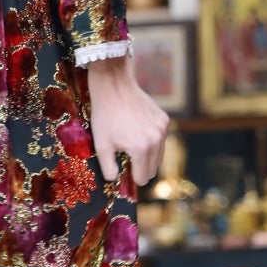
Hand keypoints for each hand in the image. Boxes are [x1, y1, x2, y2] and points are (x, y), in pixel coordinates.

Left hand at [86, 52, 169, 187]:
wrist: (114, 87)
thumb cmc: (105, 116)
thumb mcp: (101, 145)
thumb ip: (108, 168)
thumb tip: (115, 180)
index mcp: (141, 150)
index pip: (143, 178)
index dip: (132, 178)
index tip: (123, 170)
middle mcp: (156, 141)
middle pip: (153, 169)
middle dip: (140, 168)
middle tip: (125, 157)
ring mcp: (162, 129)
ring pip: (159, 155)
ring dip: (147, 156)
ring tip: (131, 144)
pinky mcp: (164, 120)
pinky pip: (161, 139)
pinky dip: (152, 140)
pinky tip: (137, 130)